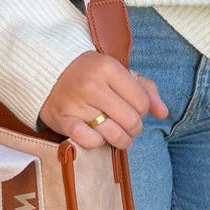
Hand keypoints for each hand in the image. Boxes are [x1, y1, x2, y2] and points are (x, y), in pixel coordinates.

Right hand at [40, 51, 168, 150]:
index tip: (133, 108)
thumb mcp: (117, 72)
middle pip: (131, 121)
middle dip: (134, 128)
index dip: (143, 110)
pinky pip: (90, 141)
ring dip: (121, 140)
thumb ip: (145, 89)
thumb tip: (163, 113)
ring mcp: (75, 103)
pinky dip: (98, 142)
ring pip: (113, 134)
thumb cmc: (89, 73)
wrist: (47, 71)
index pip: (142, 102)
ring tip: (119, 135)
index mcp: (108, 68)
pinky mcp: (62, 119)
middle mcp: (92, 85)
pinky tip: (98, 135)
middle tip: (128, 125)